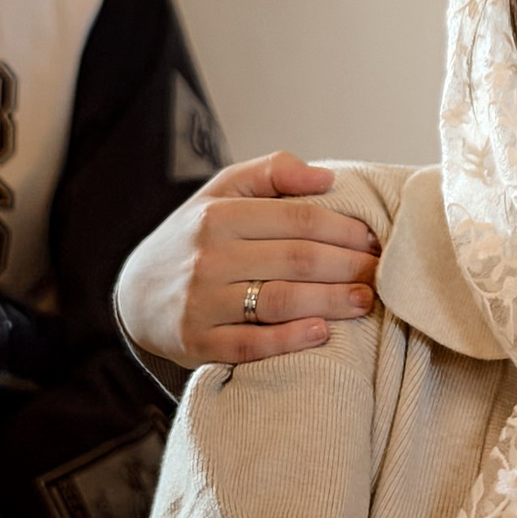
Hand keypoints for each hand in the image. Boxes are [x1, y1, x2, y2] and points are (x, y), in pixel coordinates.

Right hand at [114, 152, 381, 364]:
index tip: (374, 239)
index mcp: (218, 215)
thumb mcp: (221, 192)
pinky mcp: (197, 342)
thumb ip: (272, 173)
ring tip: (366, 301)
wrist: (135, 294)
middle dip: (348, 266)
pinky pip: (251, 344)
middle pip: (297, 260)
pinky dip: (290, 339)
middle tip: (381, 273)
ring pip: (281, 301)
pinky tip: (323, 332)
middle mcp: (208, 257)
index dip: (344, 230)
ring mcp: (201, 302)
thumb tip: (326, 177)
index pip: (298, 220)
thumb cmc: (195, 238)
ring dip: (332, 302)